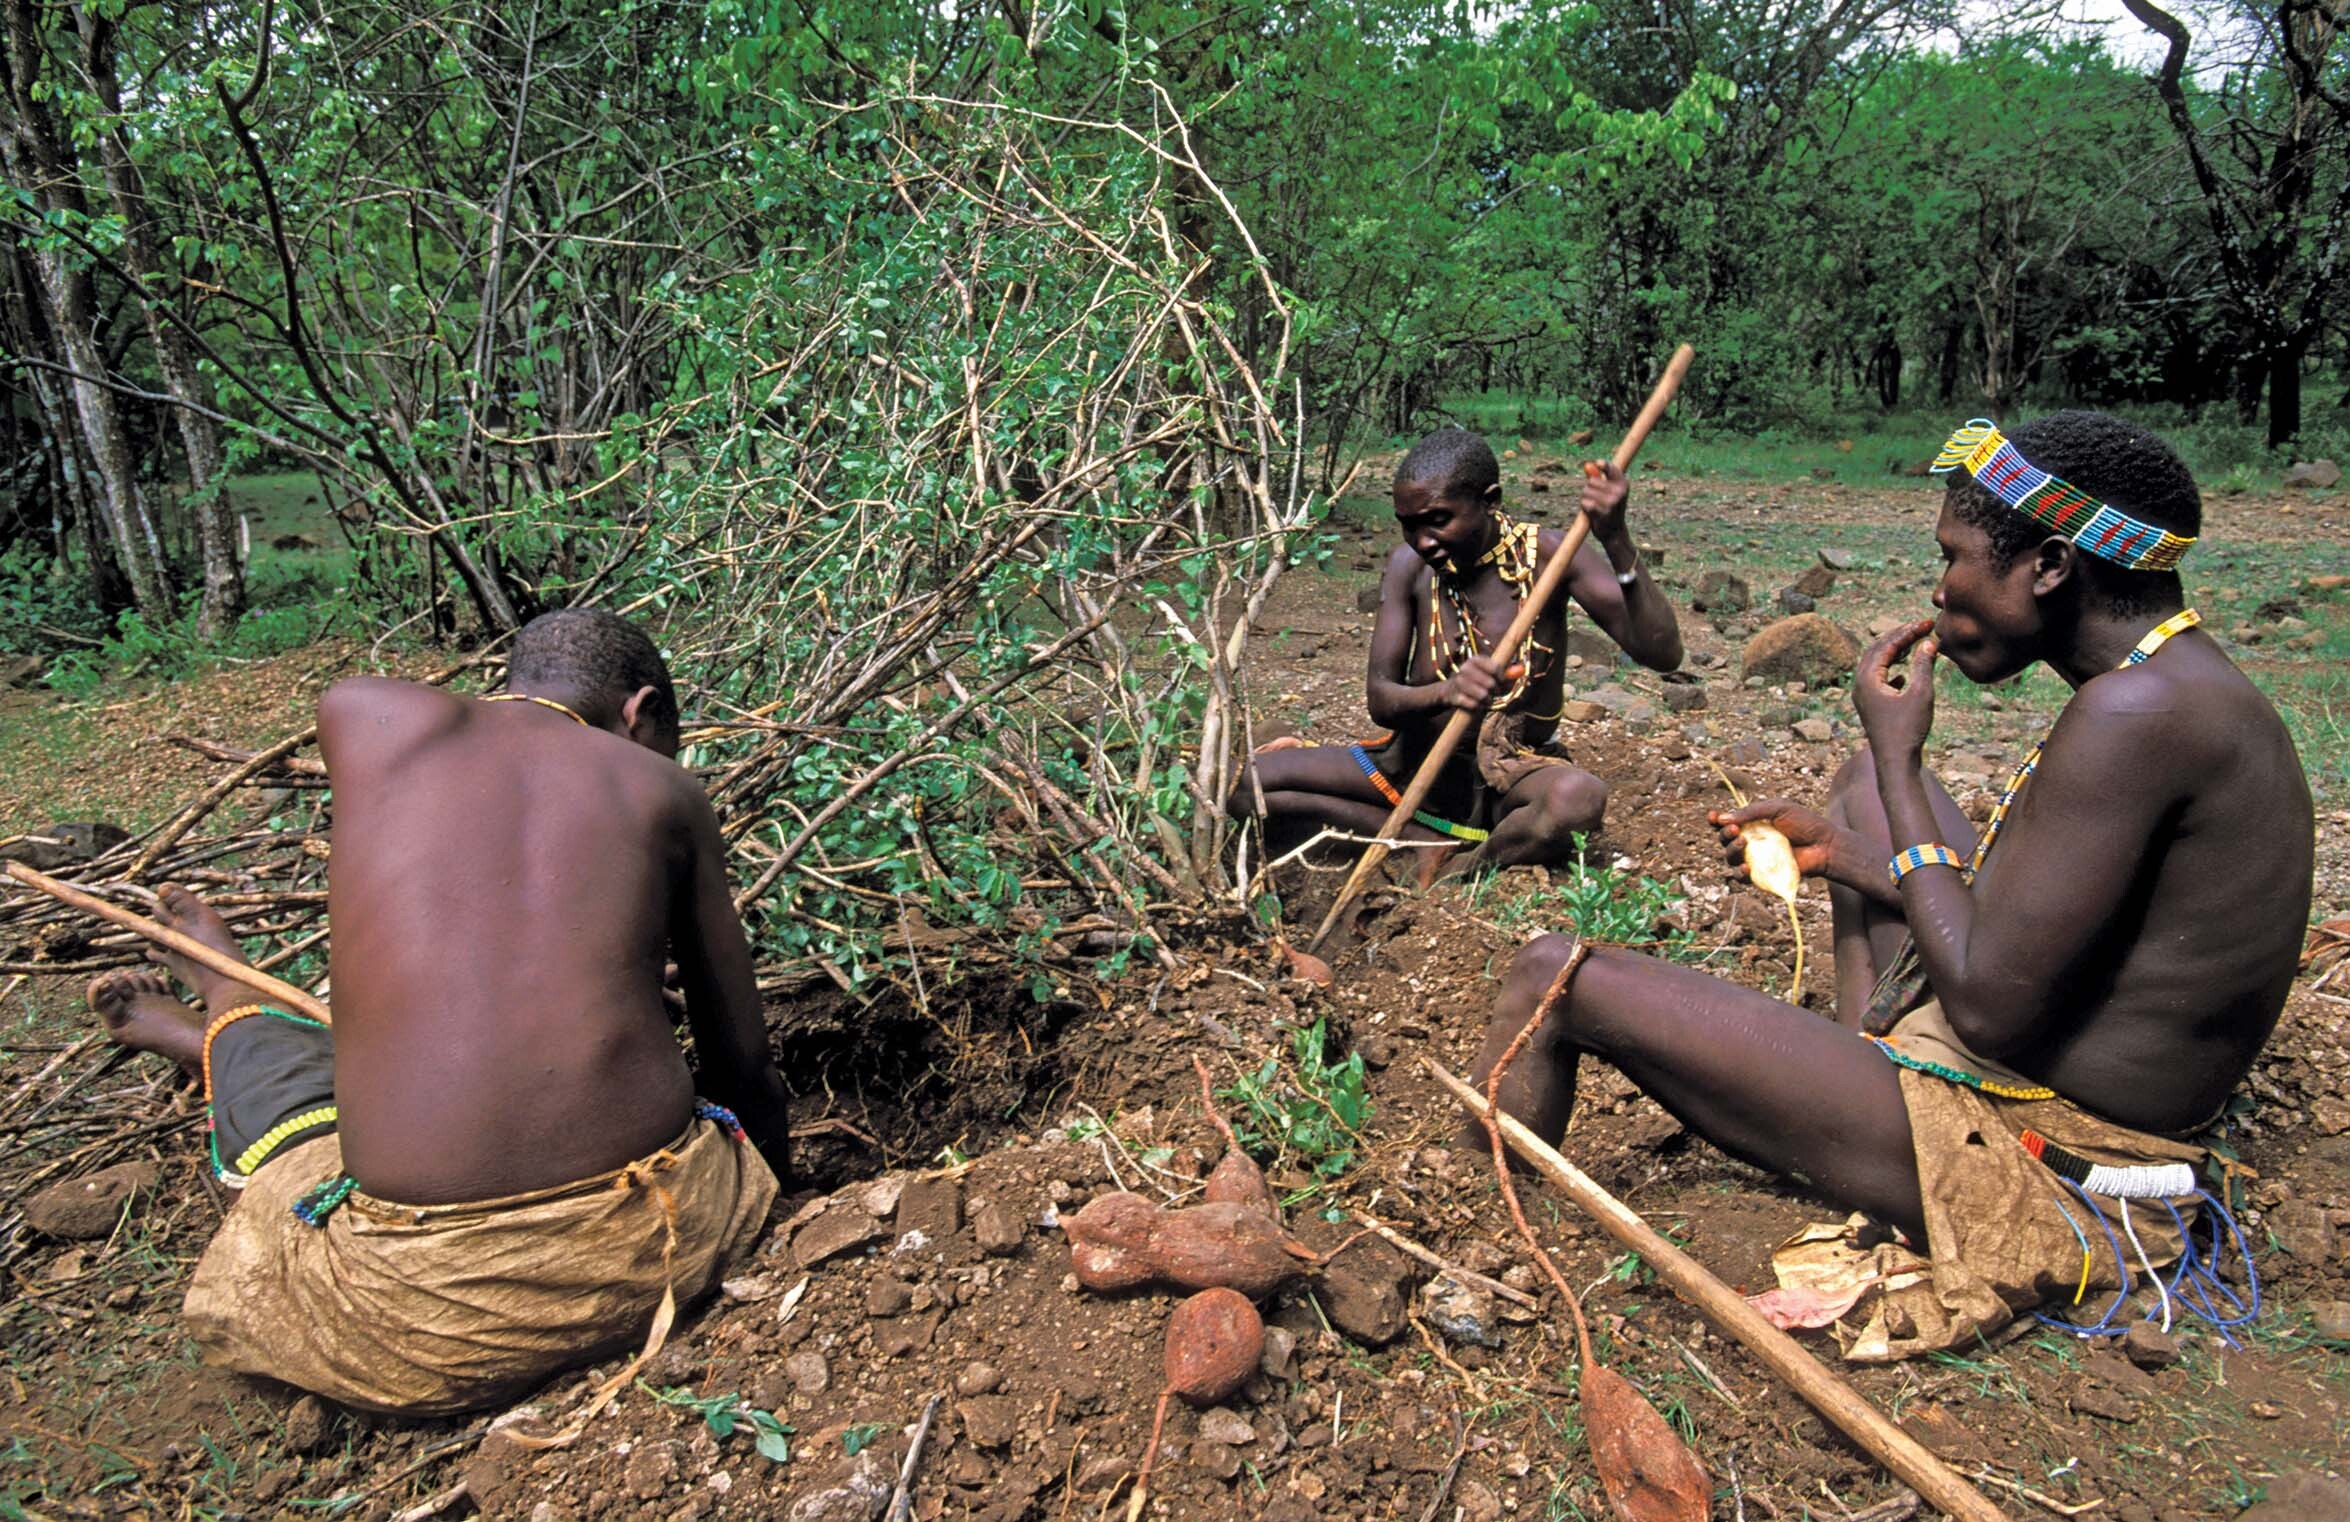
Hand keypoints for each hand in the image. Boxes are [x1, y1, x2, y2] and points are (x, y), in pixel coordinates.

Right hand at [1442, 653, 1524, 710]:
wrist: (1450, 690)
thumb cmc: (1476, 680)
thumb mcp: (1490, 673)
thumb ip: (1507, 671)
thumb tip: (1522, 670)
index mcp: (1475, 659)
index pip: (1495, 668)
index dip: (1502, 678)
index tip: (1502, 682)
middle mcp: (1465, 668)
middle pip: (1490, 683)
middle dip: (1494, 691)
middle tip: (1492, 691)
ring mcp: (1458, 682)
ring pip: (1483, 695)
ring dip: (1486, 700)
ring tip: (1484, 698)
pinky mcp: (1455, 696)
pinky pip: (1474, 705)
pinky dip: (1477, 706)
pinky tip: (1474, 702)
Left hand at [1580, 460, 1628, 541]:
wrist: (1614, 532)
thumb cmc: (1609, 508)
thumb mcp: (1606, 491)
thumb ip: (1596, 476)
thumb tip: (1587, 465)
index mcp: (1623, 484)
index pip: (1612, 469)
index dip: (1604, 465)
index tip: (1598, 463)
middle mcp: (1620, 491)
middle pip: (1592, 481)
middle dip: (1588, 489)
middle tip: (1596, 500)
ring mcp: (1613, 502)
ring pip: (1586, 491)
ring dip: (1585, 499)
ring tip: (1594, 507)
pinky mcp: (1604, 512)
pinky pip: (1585, 503)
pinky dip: (1585, 507)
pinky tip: (1592, 513)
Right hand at [1708, 799, 1844, 882]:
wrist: (1826, 845)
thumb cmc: (1805, 824)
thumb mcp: (1779, 809)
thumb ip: (1751, 812)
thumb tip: (1722, 818)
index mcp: (1753, 823)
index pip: (1727, 822)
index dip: (1716, 820)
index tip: (1713, 817)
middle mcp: (1751, 841)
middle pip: (1724, 840)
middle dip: (1725, 835)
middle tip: (1736, 830)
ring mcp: (1756, 859)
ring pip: (1730, 858)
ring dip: (1731, 850)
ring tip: (1743, 843)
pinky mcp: (1762, 875)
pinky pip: (1742, 877)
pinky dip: (1740, 873)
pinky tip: (1746, 867)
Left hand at [1853, 618, 1937, 758]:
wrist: (1895, 762)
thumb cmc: (1908, 729)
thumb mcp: (1921, 693)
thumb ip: (1923, 665)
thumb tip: (1928, 642)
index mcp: (1867, 679)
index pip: (1886, 645)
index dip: (1908, 631)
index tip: (1928, 623)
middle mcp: (1860, 685)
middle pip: (1878, 651)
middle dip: (1900, 637)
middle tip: (1923, 627)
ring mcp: (1863, 696)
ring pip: (1877, 665)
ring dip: (1896, 652)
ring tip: (1916, 643)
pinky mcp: (1870, 707)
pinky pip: (1879, 681)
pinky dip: (1892, 671)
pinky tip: (1903, 676)